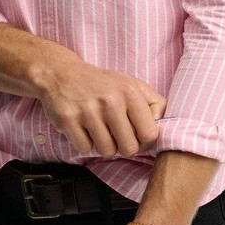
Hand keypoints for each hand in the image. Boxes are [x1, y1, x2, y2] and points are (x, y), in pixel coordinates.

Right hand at [36, 52, 165, 159]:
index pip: (150, 134)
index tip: (137, 137)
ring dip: (104, 145)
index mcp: (130, 92)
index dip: (145, 142)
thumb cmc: (101, 83)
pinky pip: (85, 148)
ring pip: (107, 151)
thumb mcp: (131, 84)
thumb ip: (153, 103)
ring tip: (99, 129)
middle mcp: (110, 101)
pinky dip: (85, 143)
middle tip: (115, 134)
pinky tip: (83, 128)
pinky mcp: (68, 120)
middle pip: (129, 148)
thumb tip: (163, 126)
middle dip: (123, 146)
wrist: (61, 73)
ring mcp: (88, 111)